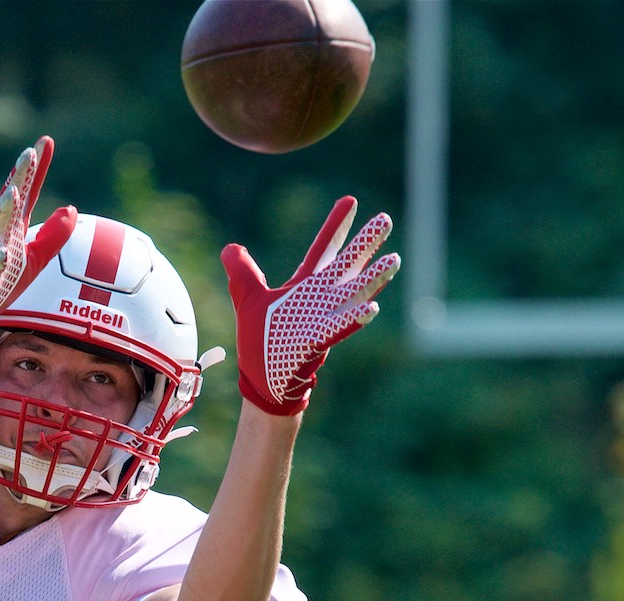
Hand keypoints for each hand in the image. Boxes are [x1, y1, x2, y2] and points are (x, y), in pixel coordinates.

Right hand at [0, 137, 78, 337]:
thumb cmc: (0, 284)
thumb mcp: (34, 259)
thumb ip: (53, 235)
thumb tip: (71, 208)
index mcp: (12, 228)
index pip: (27, 193)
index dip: (36, 169)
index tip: (45, 141)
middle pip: (11, 201)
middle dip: (19, 179)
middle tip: (29, 154)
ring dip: (5, 211)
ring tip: (14, 193)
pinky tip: (2, 256)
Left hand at [221, 198, 398, 415]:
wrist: (263, 378)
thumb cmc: (260, 341)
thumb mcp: (247, 299)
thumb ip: (242, 272)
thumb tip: (231, 247)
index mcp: (304, 285)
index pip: (324, 249)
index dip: (336, 225)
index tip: (350, 200)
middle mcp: (319, 298)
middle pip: (346, 264)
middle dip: (365, 243)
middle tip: (385, 219)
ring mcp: (323, 318)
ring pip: (353, 293)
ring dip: (373, 278)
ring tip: (393, 260)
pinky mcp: (318, 339)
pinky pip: (340, 328)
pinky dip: (355, 318)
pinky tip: (372, 309)